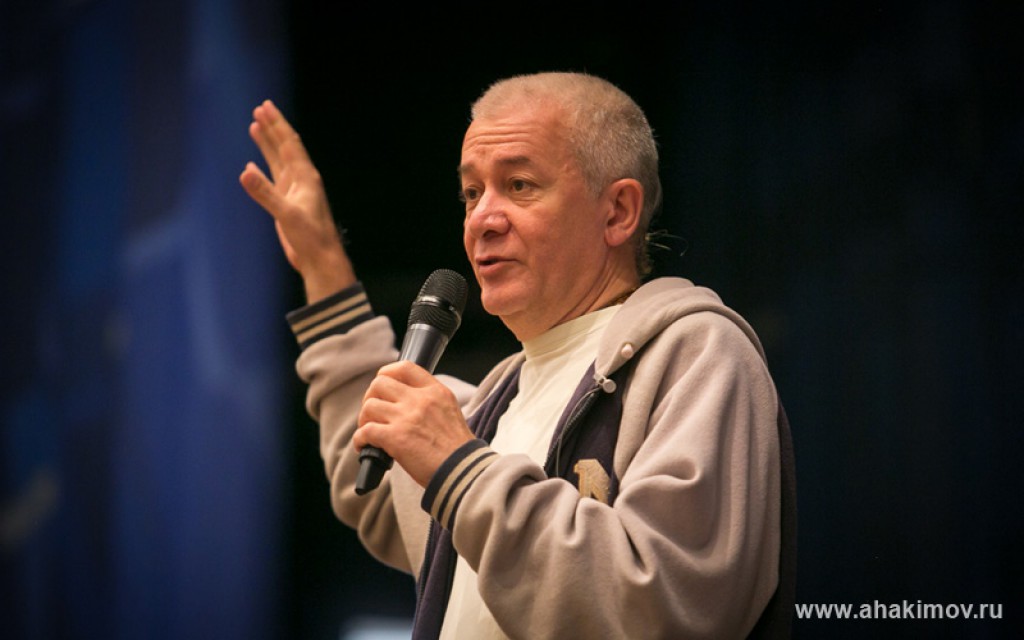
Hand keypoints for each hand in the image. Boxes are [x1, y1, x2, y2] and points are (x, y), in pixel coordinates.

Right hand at [240, 100, 355, 301]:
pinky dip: (262, 170)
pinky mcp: (286, 204)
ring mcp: (293, 191)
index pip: (289, 144)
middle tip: (260, 108)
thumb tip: (245, 171)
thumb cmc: (311, 238)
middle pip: (284, 147)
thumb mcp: (287, 215)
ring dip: (266, 144)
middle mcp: (301, 180)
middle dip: (272, 127)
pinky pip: (272, 180)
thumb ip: (266, 193)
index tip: (264, 107)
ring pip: (277, 160)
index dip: (277, 125)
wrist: (319, 260)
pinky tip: (252, 164)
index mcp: (306, 177)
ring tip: (255, 126)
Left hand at [355, 361, 474, 486]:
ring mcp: (407, 418)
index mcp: (436, 392)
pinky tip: (364, 447)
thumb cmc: (458, 450)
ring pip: (369, 406)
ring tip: (369, 432)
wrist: (464, 472)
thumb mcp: (450, 413)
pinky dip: (359, 440)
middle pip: (380, 383)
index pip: (405, 367)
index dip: (387, 373)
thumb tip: (404, 405)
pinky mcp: (395, 438)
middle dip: (371, 397)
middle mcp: (420, 400)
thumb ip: (429, 403)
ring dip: (364, 420)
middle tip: (373, 413)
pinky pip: (365, 431)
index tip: (382, 387)